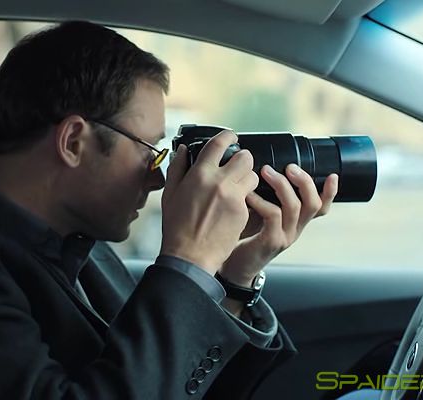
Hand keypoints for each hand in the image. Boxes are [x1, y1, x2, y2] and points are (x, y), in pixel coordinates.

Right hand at [160, 131, 258, 274]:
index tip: (231, 137)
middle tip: (237, 166)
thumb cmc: (177, 228)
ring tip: (238, 186)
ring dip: (247, 177)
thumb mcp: (170, 194)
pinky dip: (246, 197)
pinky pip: (251, 196)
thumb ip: (177, 168)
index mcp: (199, 175)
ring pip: (253, 175)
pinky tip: (235, 204)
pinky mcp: (242, 211)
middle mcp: (219, 182)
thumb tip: (183, 150)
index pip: (220, 143)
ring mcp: (233, 197)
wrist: (190, 256)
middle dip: (243, 159)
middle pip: (245, 157)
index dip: (229, 136)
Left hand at [220, 163, 337, 285]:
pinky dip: (261, 200)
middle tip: (289, 167)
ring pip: (294, 207)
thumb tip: (267, 169)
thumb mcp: (261, 215)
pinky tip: (249, 194)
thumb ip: (269, 197)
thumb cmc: (245, 237)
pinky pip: (273, 216)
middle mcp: (295, 230)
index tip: (332, 175)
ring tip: (265, 171)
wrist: (235, 267)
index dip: (330, 193)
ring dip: (281, 185)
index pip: (321, 208)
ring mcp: (285, 237)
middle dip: (304, 181)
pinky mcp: (271, 242)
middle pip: (313, 204)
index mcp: (296, 222)